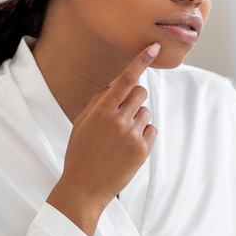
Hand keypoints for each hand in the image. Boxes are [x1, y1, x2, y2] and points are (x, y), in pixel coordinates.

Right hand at [46, 43, 160, 235]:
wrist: (84, 188)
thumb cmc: (80, 152)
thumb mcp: (82, 122)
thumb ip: (100, 100)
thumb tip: (119, 83)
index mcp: (101, 110)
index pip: (125, 78)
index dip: (141, 60)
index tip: (154, 47)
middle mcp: (118, 119)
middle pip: (141, 92)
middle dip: (134, 98)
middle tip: (122, 113)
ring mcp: (132, 135)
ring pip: (146, 112)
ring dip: (136, 119)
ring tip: (119, 138)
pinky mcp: (143, 150)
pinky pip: (151, 129)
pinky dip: (143, 134)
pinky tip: (127, 148)